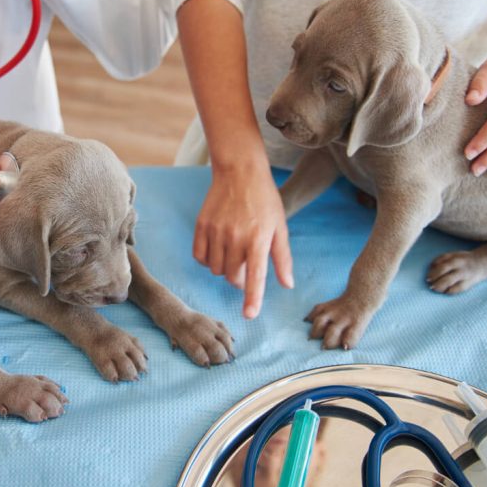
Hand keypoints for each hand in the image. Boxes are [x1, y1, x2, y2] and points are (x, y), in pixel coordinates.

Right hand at [193, 165, 293, 319]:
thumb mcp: (280, 227)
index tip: (249, 315)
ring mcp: (216, 231)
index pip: (255, 275)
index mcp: (259, 238)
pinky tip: (216, 250)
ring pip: (215, 269)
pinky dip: (207, 260)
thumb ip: (282, 258)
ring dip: (224, 269)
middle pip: (232, 276)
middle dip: (239, 279)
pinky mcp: (201, 226)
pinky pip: (199, 257)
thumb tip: (287, 284)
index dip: (252, 298)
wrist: (239, 171)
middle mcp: (236, 237)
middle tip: (245, 267)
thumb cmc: (264, 200)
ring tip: (232, 254)